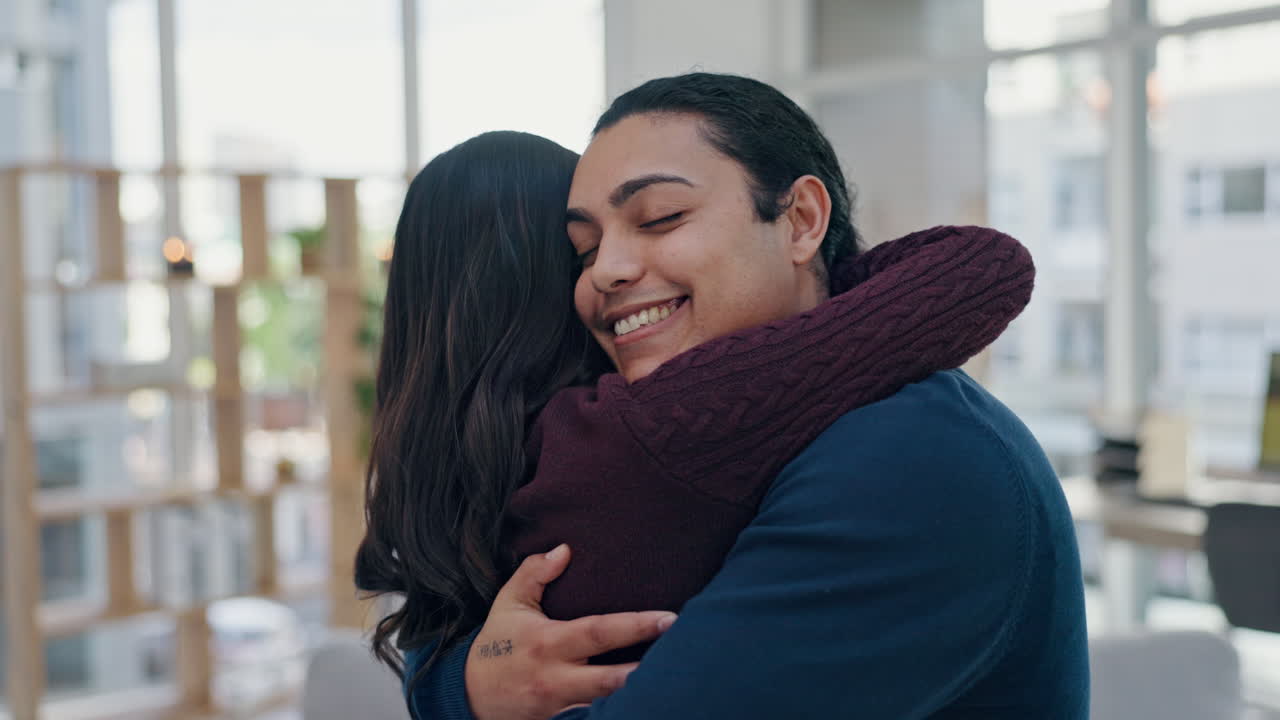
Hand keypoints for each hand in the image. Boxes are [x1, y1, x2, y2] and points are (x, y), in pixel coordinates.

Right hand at [465, 544, 676, 719]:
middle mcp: (555, 677)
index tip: (669, 617)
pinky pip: (593, 719)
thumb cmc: (498, 643)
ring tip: (674, 680)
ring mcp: (559, 707)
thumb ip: (534, 573)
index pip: (598, 632)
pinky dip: (618, 711)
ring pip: (606, 706)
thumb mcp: (509, 603)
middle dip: (648, 671)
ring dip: (638, 695)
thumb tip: (565, 548)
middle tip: (686, 655)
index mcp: (547, 642)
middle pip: (610, 679)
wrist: (469, 696)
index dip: (635, 625)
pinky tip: (647, 701)